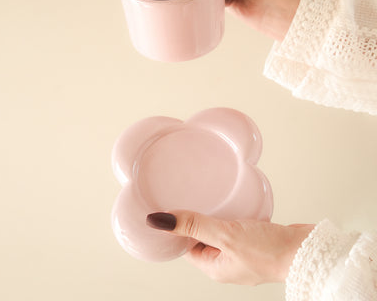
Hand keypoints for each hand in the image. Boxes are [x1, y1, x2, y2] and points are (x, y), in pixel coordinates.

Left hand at [147, 211, 313, 284]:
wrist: (305, 249)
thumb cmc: (268, 251)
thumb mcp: (224, 235)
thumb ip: (193, 225)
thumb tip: (158, 221)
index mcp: (215, 268)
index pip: (186, 247)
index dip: (178, 229)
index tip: (172, 208)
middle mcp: (227, 262)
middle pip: (202, 238)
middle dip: (197, 220)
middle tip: (190, 196)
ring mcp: (243, 253)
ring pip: (221, 232)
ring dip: (216, 216)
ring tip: (210, 197)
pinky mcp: (256, 242)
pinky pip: (237, 228)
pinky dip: (233, 216)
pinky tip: (234, 203)